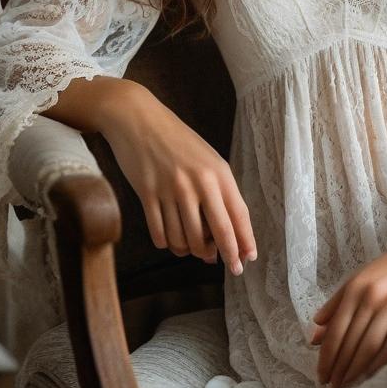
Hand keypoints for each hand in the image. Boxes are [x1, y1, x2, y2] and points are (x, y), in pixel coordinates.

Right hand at [94, 80, 256, 275]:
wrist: (139, 118)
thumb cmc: (176, 140)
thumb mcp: (206, 159)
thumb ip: (217, 191)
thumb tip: (221, 233)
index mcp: (218, 172)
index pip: (238, 214)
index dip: (244, 241)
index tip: (248, 259)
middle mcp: (198, 182)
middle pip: (217, 232)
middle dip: (226, 255)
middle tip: (229, 268)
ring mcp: (171, 189)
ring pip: (186, 238)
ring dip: (191, 250)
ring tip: (192, 249)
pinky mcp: (147, 194)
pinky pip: (160, 233)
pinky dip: (166, 243)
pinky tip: (169, 240)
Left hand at [310, 238, 386, 387]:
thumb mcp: (359, 278)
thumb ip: (336, 305)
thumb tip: (314, 335)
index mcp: (356, 286)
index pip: (337, 328)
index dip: (327, 355)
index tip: (320, 375)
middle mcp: (373, 294)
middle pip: (352, 340)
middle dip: (338, 368)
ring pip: (371, 344)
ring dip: (356, 370)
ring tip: (346, 386)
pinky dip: (381, 362)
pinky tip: (370, 374)